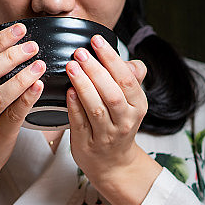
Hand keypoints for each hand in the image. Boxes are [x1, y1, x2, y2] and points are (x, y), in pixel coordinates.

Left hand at [66, 34, 160, 204]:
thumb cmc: (119, 126)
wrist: (113, 164)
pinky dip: (74, 106)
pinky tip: (67, 91)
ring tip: (71, 66)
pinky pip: (80, 123)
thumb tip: (133, 61)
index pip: (127, 79)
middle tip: (80, 52)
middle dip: (96, 71)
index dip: (112, 58)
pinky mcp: (88, 145)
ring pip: (96, 109)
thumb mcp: (132, 104)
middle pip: (112, 94)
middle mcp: (125, 122)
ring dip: (83, 85)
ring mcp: (106, 136)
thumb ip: (130, 81)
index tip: (96, 40)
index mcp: (137, 107)